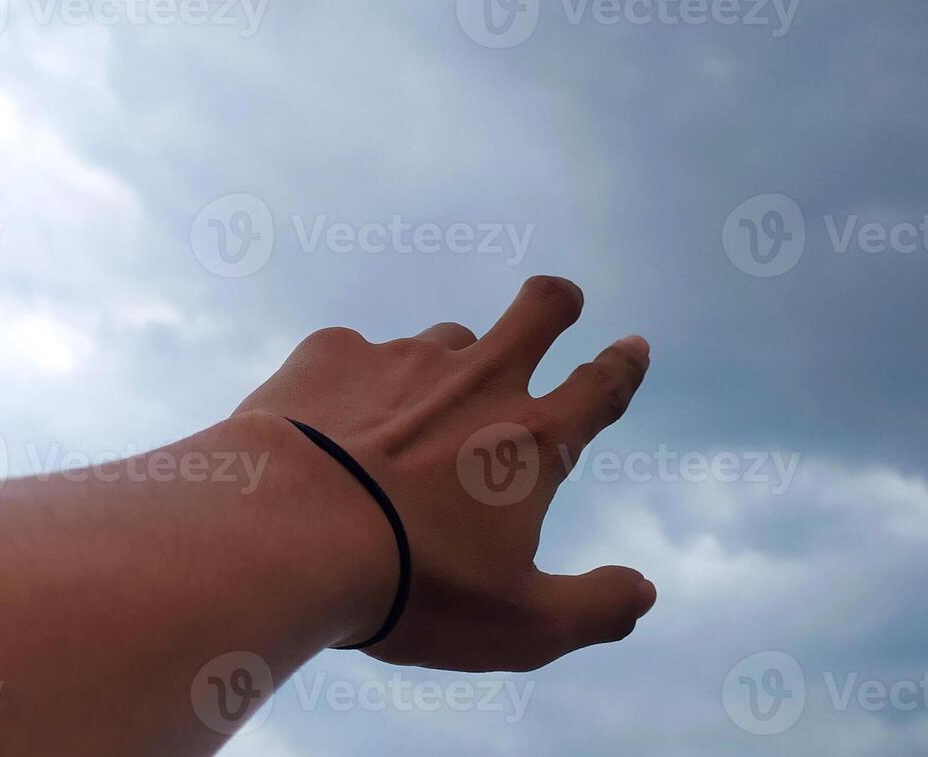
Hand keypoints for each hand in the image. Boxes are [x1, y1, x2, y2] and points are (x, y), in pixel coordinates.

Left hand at [235, 276, 656, 672]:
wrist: (284, 535)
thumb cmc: (410, 585)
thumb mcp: (517, 625)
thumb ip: (592, 609)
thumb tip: (644, 592)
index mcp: (531, 440)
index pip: (599, 389)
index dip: (623, 366)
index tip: (632, 345)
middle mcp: (476, 382)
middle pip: (538, 311)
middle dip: (557, 302)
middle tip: (559, 304)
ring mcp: (402, 360)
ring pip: (446, 339)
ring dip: (449, 364)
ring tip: (417, 415)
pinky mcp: (332, 355)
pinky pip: (358, 354)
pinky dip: (356, 384)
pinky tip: (330, 424)